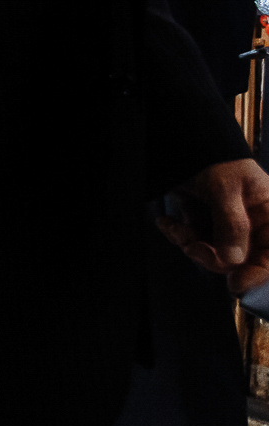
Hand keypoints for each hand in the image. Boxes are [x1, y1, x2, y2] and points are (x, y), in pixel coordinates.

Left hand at [164, 158, 268, 292]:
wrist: (183, 140)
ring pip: (213, 254)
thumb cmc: (216, 158)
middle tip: (193, 247)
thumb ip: (232, 223)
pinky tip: (167, 222)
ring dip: (190, 244)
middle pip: (240, 261)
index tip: (236, 284)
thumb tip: (233, 260)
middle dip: (212, 257)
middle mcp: (253, 225)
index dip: (259, 273)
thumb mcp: (227, 187)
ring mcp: (228, 226)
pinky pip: (194, 241)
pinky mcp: (204, 224)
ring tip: (175, 228)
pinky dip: (178, 234)